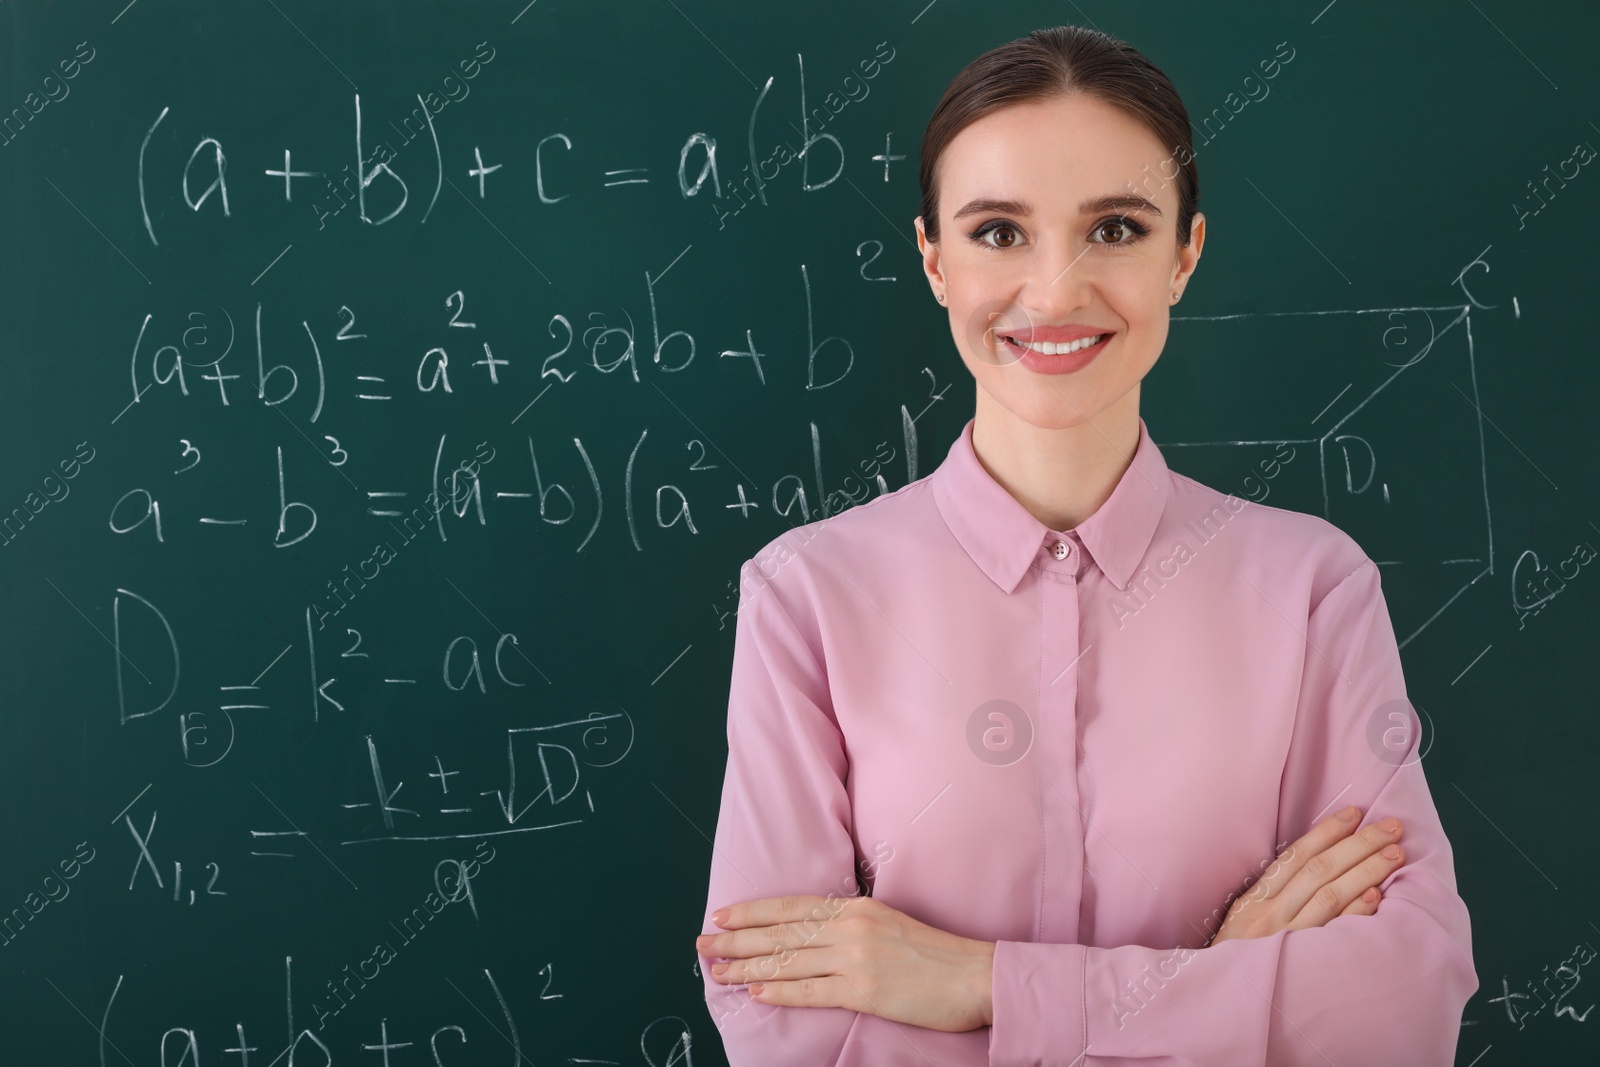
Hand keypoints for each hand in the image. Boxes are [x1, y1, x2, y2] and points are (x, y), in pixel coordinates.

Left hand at [695, 894, 995, 1031]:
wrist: (974, 975)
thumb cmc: (935, 953)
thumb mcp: (889, 922)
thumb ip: (851, 924)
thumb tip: (813, 932)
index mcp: (856, 908)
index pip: (790, 907)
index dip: (752, 912)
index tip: (721, 916)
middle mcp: (850, 928)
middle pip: (780, 933)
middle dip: (736, 939)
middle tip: (703, 944)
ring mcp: (855, 959)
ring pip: (787, 962)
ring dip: (746, 967)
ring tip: (717, 971)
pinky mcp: (863, 991)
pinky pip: (810, 991)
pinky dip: (779, 991)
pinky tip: (755, 992)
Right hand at [1209, 806, 1404, 945]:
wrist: (1222, 1000)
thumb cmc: (1235, 958)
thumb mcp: (1242, 919)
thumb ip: (1270, 895)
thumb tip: (1311, 865)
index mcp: (1256, 899)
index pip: (1295, 856)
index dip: (1326, 832)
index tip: (1355, 813)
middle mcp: (1271, 913)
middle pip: (1320, 870)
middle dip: (1358, 844)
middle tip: (1390, 826)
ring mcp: (1287, 938)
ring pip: (1330, 895)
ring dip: (1366, 871)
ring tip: (1395, 853)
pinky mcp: (1301, 963)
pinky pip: (1334, 933)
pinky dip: (1356, 913)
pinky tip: (1377, 896)